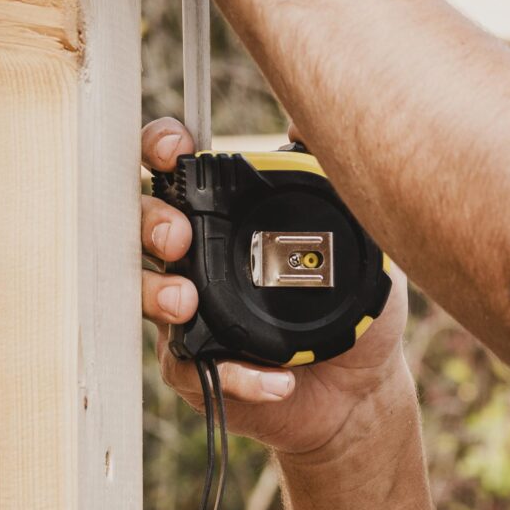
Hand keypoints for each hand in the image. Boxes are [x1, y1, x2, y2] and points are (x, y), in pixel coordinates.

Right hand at [140, 118, 411, 459]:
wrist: (364, 388)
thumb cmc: (354, 307)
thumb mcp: (359, 239)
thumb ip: (331, 180)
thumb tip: (305, 122)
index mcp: (227, 219)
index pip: (178, 170)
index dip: (161, 149)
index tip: (176, 149)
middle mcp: (198, 260)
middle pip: (145, 226)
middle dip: (151, 222)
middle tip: (178, 236)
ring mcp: (190, 315)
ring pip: (146, 295)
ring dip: (158, 293)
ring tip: (185, 301)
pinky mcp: (199, 369)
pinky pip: (195, 368)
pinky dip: (235, 374)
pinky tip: (275, 379)